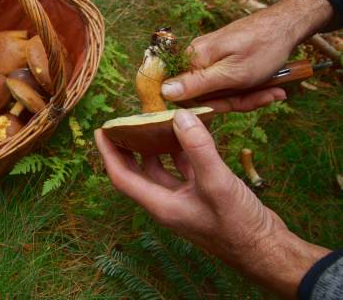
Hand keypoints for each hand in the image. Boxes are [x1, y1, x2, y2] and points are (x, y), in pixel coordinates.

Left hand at [95, 109, 329, 297]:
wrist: (267, 250)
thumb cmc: (239, 225)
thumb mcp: (217, 183)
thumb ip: (198, 148)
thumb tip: (179, 116)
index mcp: (161, 204)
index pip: (122, 176)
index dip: (108, 153)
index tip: (101, 130)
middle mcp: (167, 203)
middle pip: (136, 172)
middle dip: (125, 149)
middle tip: (121, 123)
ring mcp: (184, 200)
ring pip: (160, 169)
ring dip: (153, 147)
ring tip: (151, 122)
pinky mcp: (200, 196)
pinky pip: (182, 170)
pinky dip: (181, 152)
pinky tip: (187, 134)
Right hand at [161, 0, 333, 111]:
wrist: (288, 23)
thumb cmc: (262, 48)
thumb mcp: (231, 74)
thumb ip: (196, 84)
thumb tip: (162, 91)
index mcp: (195, 59)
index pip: (182, 94)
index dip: (207, 106)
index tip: (232, 106)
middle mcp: (197, 57)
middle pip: (204, 94)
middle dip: (233, 101)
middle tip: (261, 97)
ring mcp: (211, 58)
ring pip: (221, 91)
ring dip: (247, 96)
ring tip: (273, 91)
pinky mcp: (223, 58)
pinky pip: (230, 82)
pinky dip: (250, 88)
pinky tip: (270, 87)